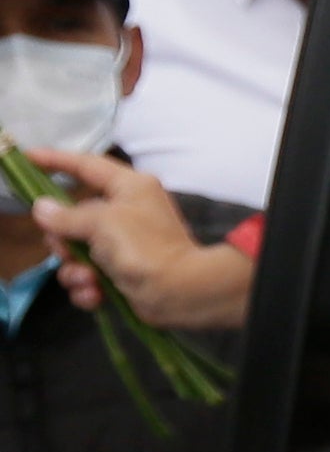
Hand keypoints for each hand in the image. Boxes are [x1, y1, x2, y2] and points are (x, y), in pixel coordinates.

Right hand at [26, 148, 256, 332]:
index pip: (87, 166)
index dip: (56, 160)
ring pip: (75, 251)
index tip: (28, 157)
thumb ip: (68, 215)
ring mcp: (123, 242)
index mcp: (129, 187)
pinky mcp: (120, 271)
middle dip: (63, 240)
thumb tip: (42, 207)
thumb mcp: (103, 223)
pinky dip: (86, 287)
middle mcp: (126, 210)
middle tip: (67, 250)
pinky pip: (87, 276)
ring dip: (74, 269)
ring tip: (88, 279)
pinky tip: (95, 294)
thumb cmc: (145, 247)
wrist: (179, 291)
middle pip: (72, 217)